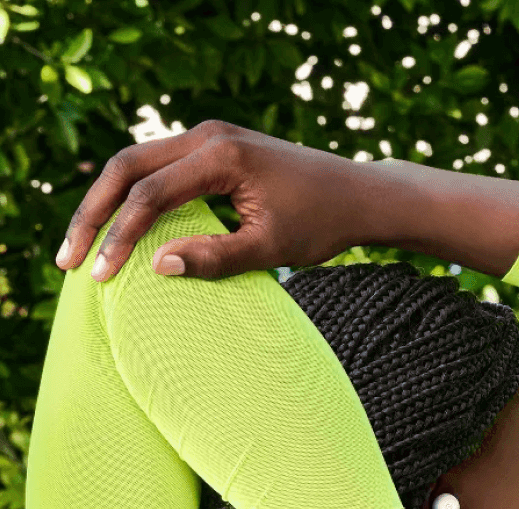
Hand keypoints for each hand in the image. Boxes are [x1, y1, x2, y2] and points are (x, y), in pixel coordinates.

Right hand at [52, 119, 381, 280]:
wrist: (359, 195)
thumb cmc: (324, 223)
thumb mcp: (272, 248)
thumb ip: (217, 257)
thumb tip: (158, 267)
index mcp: (222, 156)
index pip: (151, 194)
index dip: (120, 235)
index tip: (101, 274)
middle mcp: (209, 135)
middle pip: (127, 166)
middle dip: (94, 212)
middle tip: (69, 257)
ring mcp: (209, 135)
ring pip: (137, 162)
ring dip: (108, 201)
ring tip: (84, 245)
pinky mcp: (214, 145)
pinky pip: (159, 166)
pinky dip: (134, 194)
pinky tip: (119, 227)